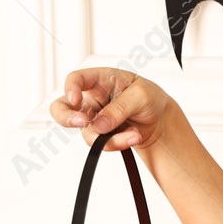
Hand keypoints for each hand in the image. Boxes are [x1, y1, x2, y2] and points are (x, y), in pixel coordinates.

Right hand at [49, 68, 174, 151]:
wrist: (161, 120)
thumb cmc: (149, 98)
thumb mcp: (141, 95)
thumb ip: (119, 108)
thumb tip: (99, 125)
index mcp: (99, 79)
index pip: (76, 79)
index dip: (70, 87)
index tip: (75, 99)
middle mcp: (92, 99)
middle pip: (61, 108)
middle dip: (66, 118)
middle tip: (81, 123)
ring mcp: (94, 119)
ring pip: (86, 132)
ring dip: (110, 138)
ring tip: (135, 135)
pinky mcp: (102, 135)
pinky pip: (102, 144)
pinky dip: (118, 143)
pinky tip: (134, 137)